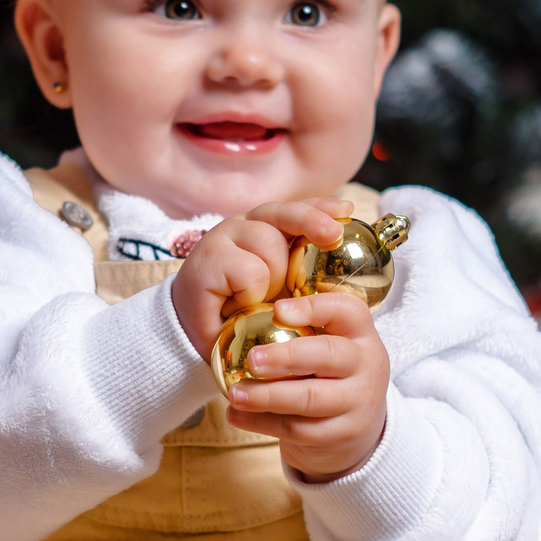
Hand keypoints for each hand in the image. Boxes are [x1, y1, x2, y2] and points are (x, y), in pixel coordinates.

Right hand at [171, 198, 353, 360]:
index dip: (321, 208)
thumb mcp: (278, 291)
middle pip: (285, 213)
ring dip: (273, 278)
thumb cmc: (241, 312)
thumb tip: (340, 267)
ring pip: (269, 243)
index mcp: (264, 228)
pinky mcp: (210, 256)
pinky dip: (251, 292)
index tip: (347, 211)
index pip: (295, 209)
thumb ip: (300, 274)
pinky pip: (251, 271)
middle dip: (312, 222)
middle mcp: (244, 225)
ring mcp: (225, 237)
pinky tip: (236, 303)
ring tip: (256, 299)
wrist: (193, 332)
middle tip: (332, 235)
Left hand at [225, 290, 390, 479]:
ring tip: (235, 393)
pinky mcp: (340, 435)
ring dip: (266, 396)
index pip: (347, 311)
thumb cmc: (330, 377)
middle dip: (286, 356)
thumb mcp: (331, 348)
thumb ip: (304, 331)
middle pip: (329, 355)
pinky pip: (297, 429)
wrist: (359, 431)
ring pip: (309, 398)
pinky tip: (237, 415)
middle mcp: (367, 366)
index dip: (313, 307)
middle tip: (251, 360)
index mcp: (362, 336)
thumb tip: (260, 318)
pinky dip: (262, 422)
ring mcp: (357, 403)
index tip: (278, 310)